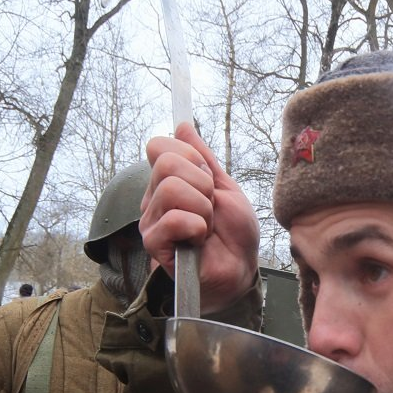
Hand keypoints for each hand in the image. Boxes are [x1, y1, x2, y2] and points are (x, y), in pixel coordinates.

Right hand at [142, 122, 259, 313]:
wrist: (241, 267)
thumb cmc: (233, 232)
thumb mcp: (225, 186)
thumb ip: (203, 158)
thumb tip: (182, 125)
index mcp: (167, 181)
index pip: (160, 147)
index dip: (192, 158)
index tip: (208, 181)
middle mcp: (154, 199)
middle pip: (166, 165)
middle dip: (201, 185)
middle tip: (210, 208)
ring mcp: (151, 221)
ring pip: (170, 190)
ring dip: (202, 209)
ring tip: (207, 226)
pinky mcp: (155, 244)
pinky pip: (172, 219)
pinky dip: (197, 227)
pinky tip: (199, 240)